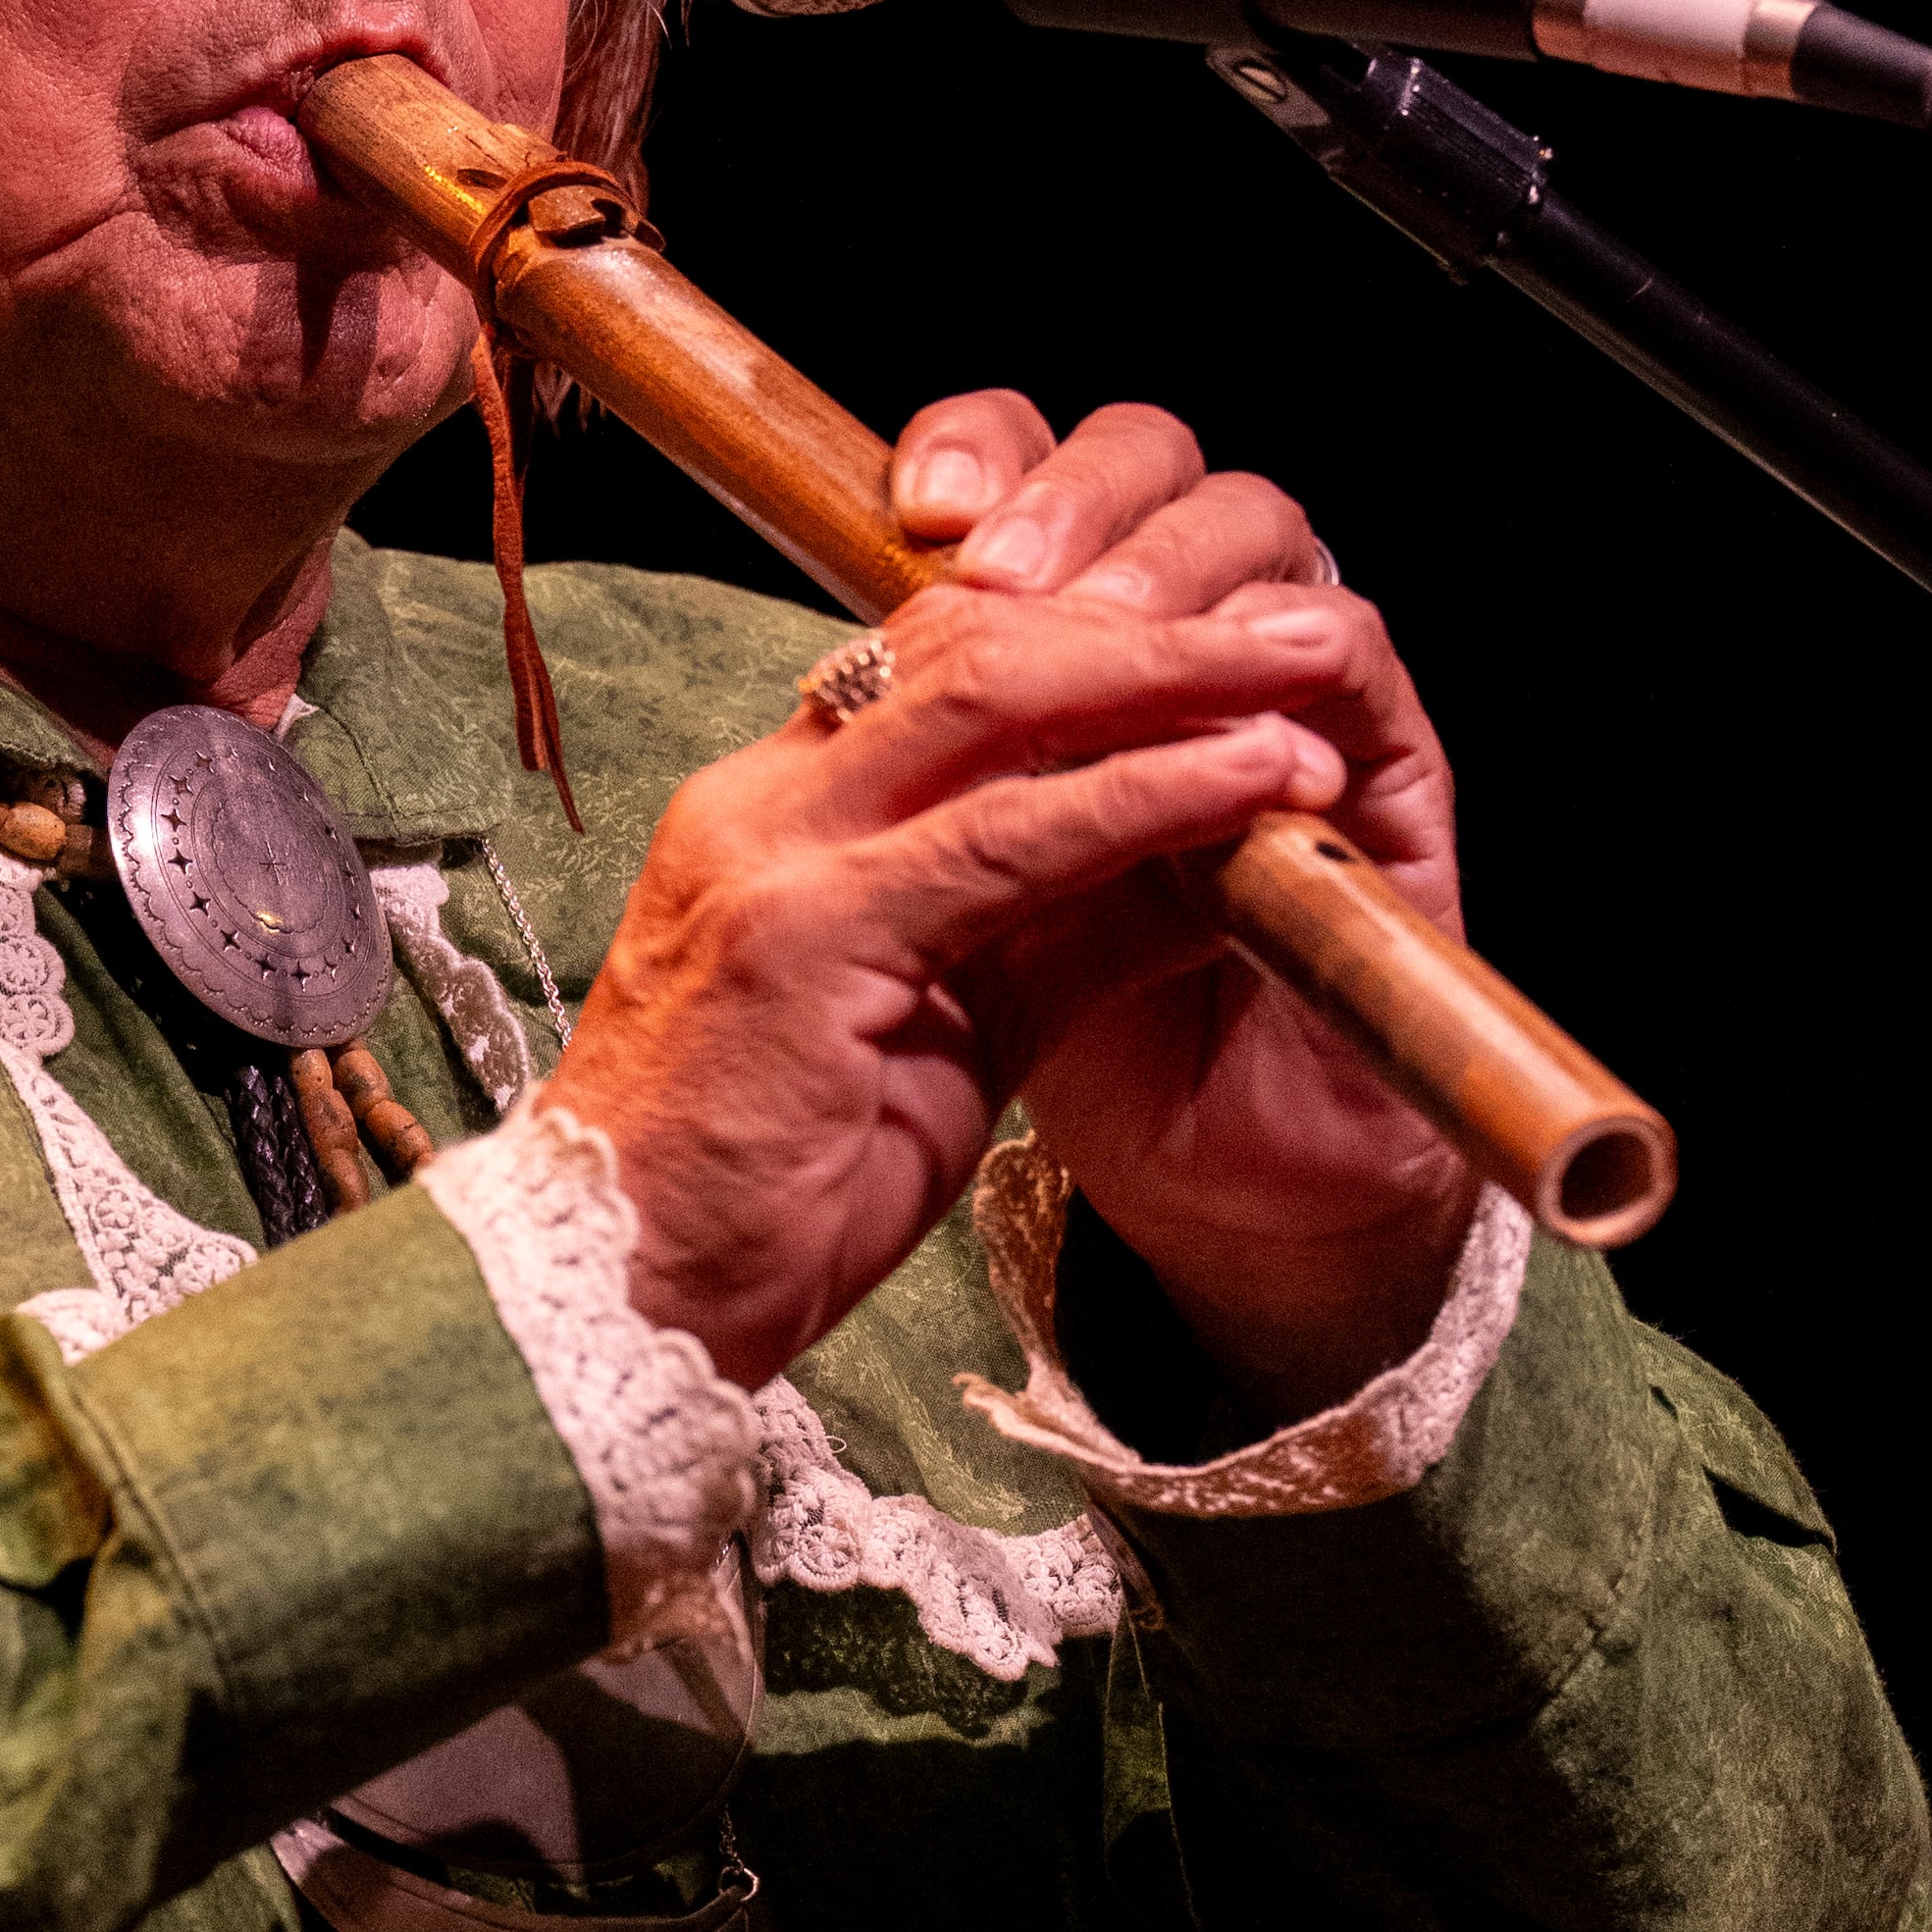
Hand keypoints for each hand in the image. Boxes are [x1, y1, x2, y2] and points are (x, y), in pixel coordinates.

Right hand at [548, 395, 1472, 1408]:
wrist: (622, 1310)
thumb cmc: (769, 1196)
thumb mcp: (942, 1036)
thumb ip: (1051, 930)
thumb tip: (1209, 854)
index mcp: (772, 817)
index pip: (941, 667)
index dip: (1098, 638)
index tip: (1231, 649)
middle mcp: (762, 807)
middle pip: (974, 646)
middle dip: (1155, 621)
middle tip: (1302, 621)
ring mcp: (774, 858)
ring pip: (996, 703)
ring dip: (1175, 675)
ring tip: (1309, 669)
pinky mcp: (808, 936)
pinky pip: (1010, 837)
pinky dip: (1149, 793)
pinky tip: (1254, 778)